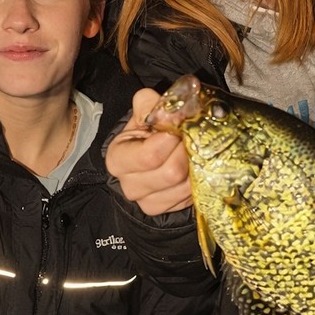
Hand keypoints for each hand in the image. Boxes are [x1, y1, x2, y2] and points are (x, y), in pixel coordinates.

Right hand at [106, 88, 193, 215]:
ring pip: (184, 185)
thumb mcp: (143, 113)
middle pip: (171, 173)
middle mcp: (129, 185)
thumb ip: (151, 105)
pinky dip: (196, 180)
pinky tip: (191, 167)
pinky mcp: (165, 210)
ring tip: (191, 151)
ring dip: (195, 165)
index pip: (149, 156)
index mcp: (118, 158)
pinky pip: (191, 196)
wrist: (150, 153)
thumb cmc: (146, 132)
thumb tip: (171, 108)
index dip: (170, 139)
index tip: (177, 128)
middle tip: (189, 139)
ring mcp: (147, 202)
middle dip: (186, 152)